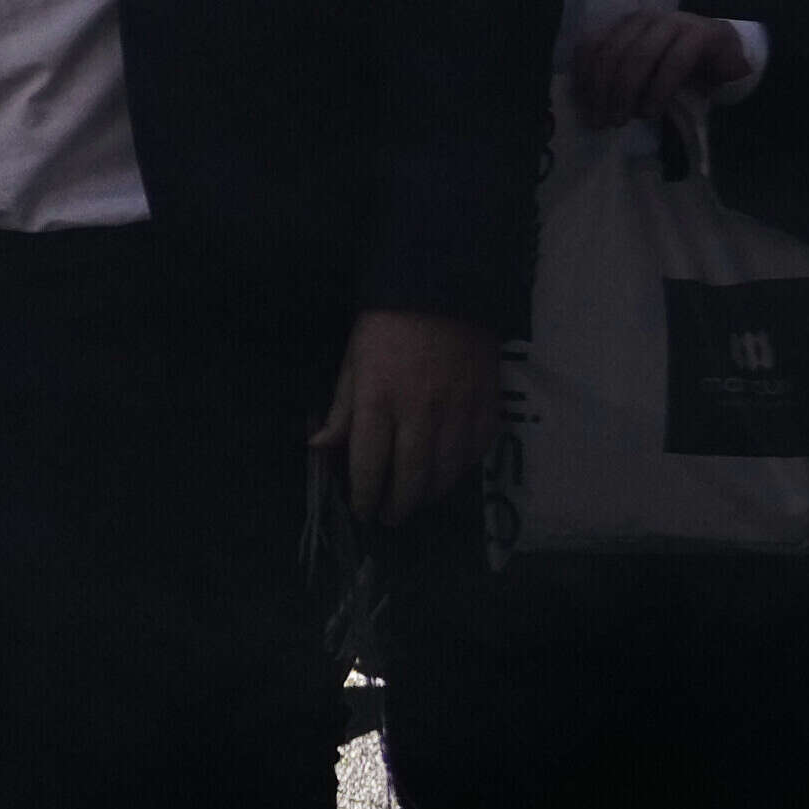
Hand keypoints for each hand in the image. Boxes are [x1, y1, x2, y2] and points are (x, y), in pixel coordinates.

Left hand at [318, 304, 497, 524]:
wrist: (442, 290)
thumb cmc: (386, 326)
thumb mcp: (352, 363)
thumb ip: (342, 411)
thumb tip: (320, 448)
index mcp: (378, 401)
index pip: (369, 463)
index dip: (364, 494)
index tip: (362, 510)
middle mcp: (420, 412)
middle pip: (411, 476)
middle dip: (398, 505)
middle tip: (389, 518)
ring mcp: (458, 409)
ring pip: (447, 469)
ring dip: (430, 493)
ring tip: (417, 500)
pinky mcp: (488, 402)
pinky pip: (478, 448)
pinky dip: (463, 467)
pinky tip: (449, 472)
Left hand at [567, 4, 768, 133]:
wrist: (728, 57)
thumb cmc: (677, 69)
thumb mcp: (640, 75)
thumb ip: (615, 81)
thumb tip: (588, 108)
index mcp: (623, 25)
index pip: (591, 45)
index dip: (583, 77)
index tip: (583, 107)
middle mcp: (645, 18)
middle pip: (611, 53)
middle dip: (602, 92)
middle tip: (601, 121)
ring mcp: (674, 21)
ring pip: (638, 56)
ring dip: (626, 93)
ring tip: (623, 120)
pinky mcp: (702, 33)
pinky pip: (673, 63)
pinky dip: (658, 90)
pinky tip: (651, 111)